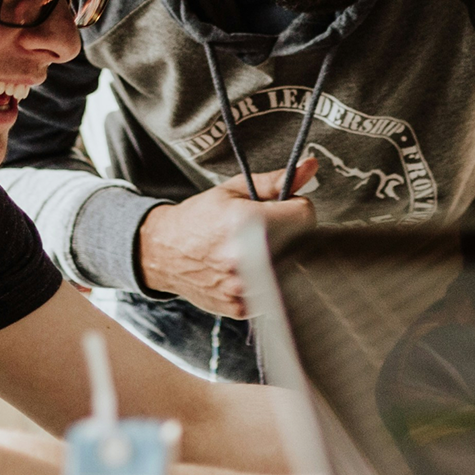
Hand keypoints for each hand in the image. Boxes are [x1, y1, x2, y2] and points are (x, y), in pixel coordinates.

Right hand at [136, 158, 318, 318]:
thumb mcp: (233, 190)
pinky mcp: (242, 307)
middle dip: (288, 234)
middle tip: (263, 230)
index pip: (305, 216)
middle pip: (300, 244)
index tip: (281, 209)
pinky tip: (245, 270)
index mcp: (246, 223)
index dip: (294, 208)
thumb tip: (310, 166)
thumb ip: (275, 181)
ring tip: (253, 250)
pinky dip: (265, 281)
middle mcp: (246, 258)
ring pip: (289, 270)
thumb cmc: (199, 217)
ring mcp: (244, 287)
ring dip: (278, 259)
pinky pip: (273, 292)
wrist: (164, 251)